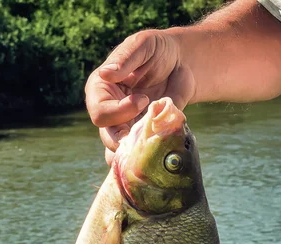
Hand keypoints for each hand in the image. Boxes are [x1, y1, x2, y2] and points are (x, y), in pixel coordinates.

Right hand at [85, 29, 194, 163]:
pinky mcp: (140, 137)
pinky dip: (146, 160)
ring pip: (119, 152)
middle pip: (107, 137)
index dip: (120, 111)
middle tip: (150, 127)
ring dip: (136, 154)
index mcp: (100, 90)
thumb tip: (105, 74)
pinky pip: (136, 157)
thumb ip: (125, 59)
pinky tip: (156, 158)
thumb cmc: (157, 50)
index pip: (100, 113)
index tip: (143, 99)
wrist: (181, 64)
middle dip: (127, 138)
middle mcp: (108, 112)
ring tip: (151, 150)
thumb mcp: (142, 45)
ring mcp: (123, 127)